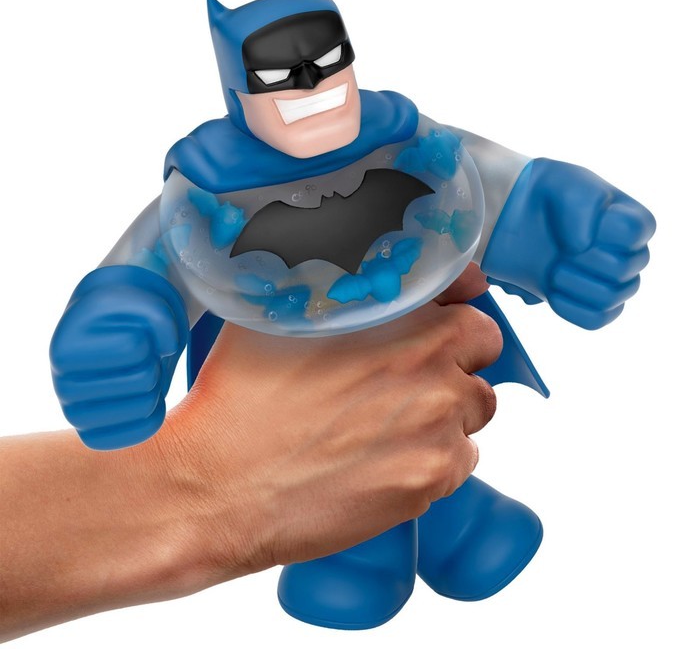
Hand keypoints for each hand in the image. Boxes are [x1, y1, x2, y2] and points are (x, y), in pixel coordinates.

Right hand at [50, 265, 188, 449]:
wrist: (110, 334)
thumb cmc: (126, 317)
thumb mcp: (139, 301)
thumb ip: (158, 316)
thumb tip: (168, 348)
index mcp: (67, 349)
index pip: (133, 347)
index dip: (147, 339)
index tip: (135, 335)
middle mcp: (63, 385)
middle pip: (143, 378)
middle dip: (154, 362)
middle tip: (142, 357)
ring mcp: (76, 413)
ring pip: (145, 406)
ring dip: (155, 387)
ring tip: (141, 373)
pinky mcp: (94, 433)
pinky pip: (139, 433)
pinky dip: (154, 415)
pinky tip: (147, 399)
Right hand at [159, 264, 499, 577]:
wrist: (217, 483)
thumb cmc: (241, 397)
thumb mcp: (280, 312)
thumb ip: (337, 285)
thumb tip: (364, 274)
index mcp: (400, 319)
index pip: (472, 301)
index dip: (458, 310)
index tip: (447, 320)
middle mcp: (429, 369)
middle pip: (482, 354)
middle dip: (455, 359)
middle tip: (411, 376)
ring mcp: (436, 428)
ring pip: (474, 410)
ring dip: (447, 411)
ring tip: (390, 423)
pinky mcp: (429, 482)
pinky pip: (461, 460)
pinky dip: (435, 458)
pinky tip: (385, 459)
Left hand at [483, 158, 655, 328]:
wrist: (513, 216)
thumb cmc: (546, 194)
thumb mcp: (566, 183)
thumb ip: (583, 206)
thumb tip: (581, 247)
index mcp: (631, 220)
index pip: (635, 231)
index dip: (600, 228)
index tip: (574, 218)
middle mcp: (628, 253)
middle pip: (625, 268)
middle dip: (585, 259)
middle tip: (559, 249)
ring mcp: (608, 280)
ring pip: (613, 297)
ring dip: (576, 284)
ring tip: (553, 270)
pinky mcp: (587, 301)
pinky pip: (596, 319)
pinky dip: (572, 308)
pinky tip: (552, 292)